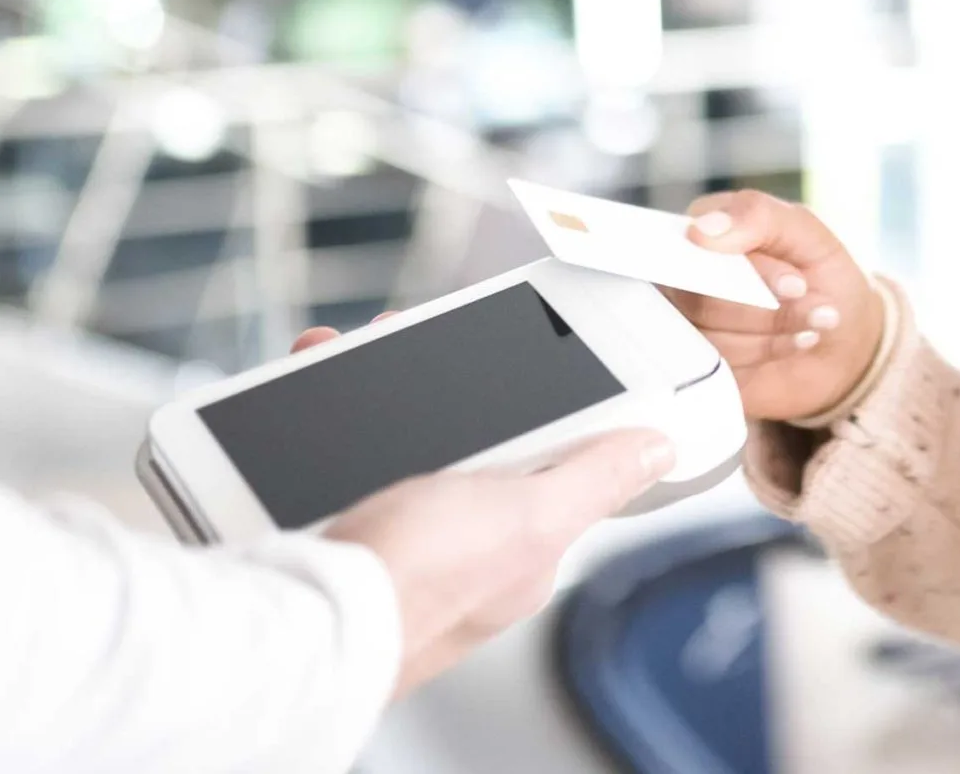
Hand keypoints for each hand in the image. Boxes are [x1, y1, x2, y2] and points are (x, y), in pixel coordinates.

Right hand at [291, 324, 674, 697]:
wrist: (302, 616)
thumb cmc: (412, 585)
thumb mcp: (527, 517)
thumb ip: (592, 481)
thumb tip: (657, 452)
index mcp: (522, 549)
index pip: (550, 465)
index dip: (537, 409)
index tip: (515, 360)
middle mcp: (468, 547)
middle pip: (474, 446)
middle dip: (448, 393)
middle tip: (419, 343)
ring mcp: (407, 537)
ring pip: (409, 443)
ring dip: (388, 395)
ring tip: (367, 352)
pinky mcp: (351, 527)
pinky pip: (355, 455)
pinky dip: (342, 417)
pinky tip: (326, 388)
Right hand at [666, 190, 885, 421]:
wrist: (846, 344)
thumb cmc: (822, 278)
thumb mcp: (807, 234)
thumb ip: (757, 216)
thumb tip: (699, 230)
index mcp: (698, 236)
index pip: (694, 252)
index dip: (745, 273)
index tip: (796, 285)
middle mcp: (682, 282)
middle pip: (698, 299)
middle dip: (766, 306)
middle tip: (809, 299)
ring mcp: (687, 328)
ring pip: (709, 337)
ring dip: (772, 332)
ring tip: (808, 323)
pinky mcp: (698, 368)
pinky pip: (714, 367)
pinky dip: (763, 355)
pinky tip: (791, 344)